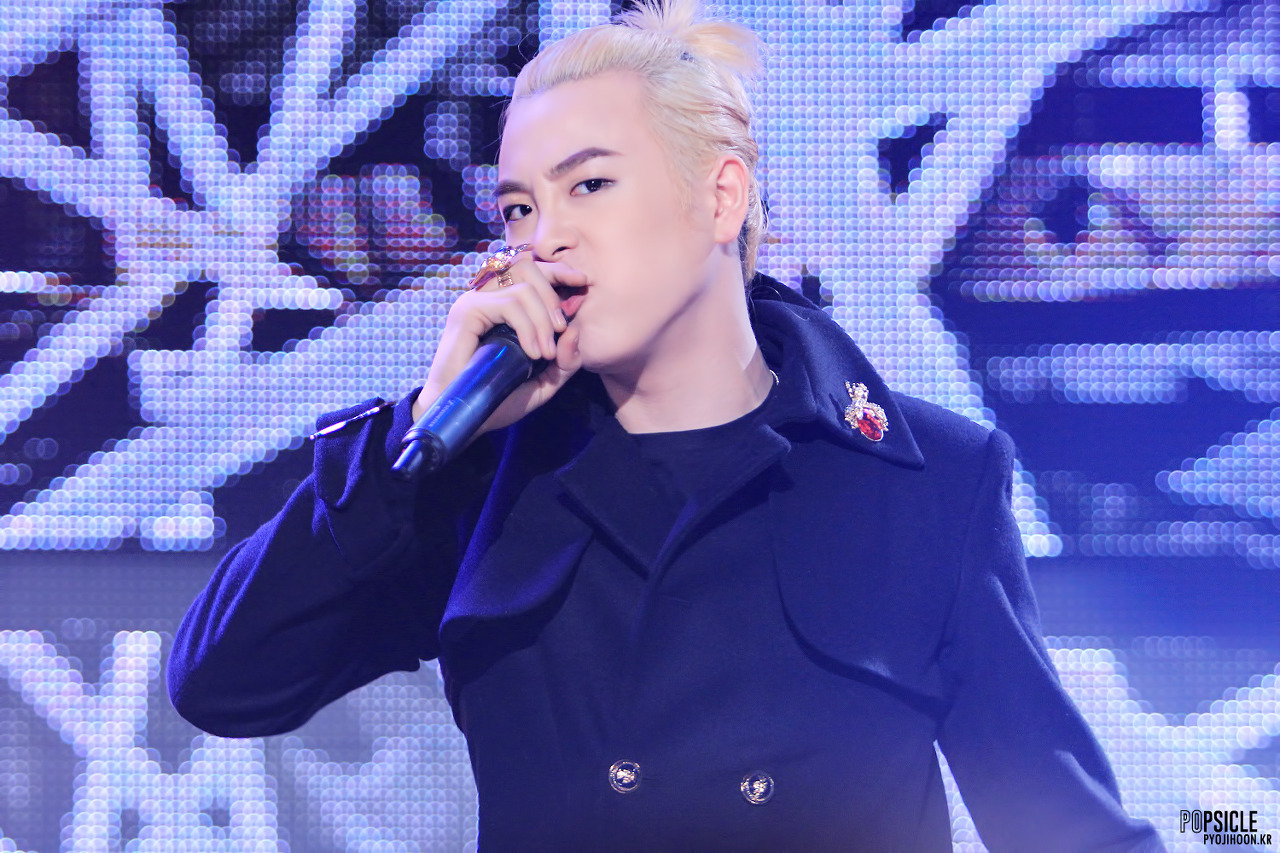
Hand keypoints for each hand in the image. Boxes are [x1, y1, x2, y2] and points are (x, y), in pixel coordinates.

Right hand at [412, 251, 585, 435]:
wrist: (463, 419)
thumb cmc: (497, 401)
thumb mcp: (542, 383)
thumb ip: (564, 362)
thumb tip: (575, 330)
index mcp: (503, 305)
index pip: (531, 271)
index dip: (559, 272)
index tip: (583, 283)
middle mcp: (488, 297)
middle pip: (528, 267)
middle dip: (554, 295)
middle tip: (561, 330)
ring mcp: (476, 302)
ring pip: (524, 288)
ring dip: (543, 321)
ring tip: (545, 354)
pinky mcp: (467, 311)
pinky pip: (509, 304)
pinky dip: (528, 327)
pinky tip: (532, 353)